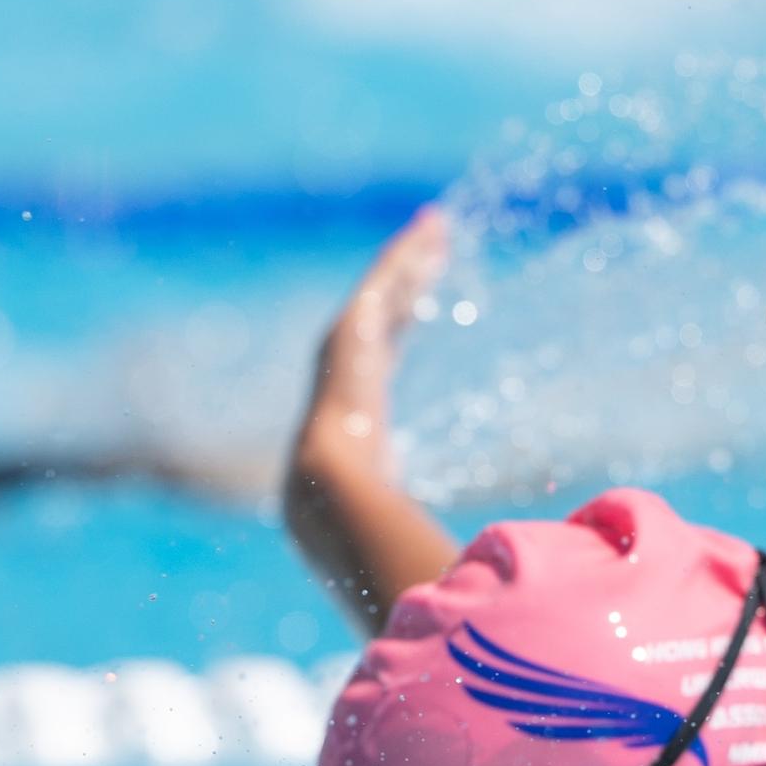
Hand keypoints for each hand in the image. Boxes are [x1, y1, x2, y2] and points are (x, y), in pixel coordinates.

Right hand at [299, 207, 450, 474]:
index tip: (420, 302)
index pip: (386, 349)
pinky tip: (431, 229)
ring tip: (437, 229)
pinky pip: (387, 278)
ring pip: (388, 286)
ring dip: (412, 257)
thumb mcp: (385, 491)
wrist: (328, 485)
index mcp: (360, 396)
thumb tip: (432, 537)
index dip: (402, 320)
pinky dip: (407, 252)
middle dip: (410, 278)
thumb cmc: (357, 498)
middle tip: (435, 249)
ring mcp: (348, 342)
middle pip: (387, 309)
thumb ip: (396, 498)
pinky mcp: (354, 326)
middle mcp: (351, 363)